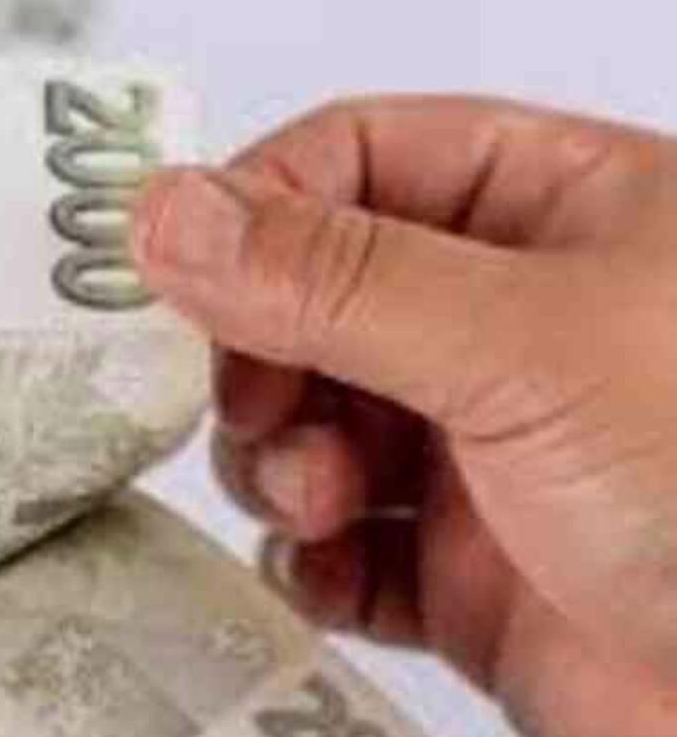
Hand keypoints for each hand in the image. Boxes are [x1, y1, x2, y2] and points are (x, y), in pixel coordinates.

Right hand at [130, 97, 676, 736]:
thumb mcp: (523, 348)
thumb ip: (335, 281)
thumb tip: (175, 218)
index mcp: (561, 221)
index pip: (361, 160)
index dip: (258, 208)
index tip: (177, 271)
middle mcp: (514, 332)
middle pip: (309, 306)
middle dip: (262, 364)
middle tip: (257, 406)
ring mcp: (484, 457)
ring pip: (307, 432)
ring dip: (282, 469)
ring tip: (321, 502)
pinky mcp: (459, 575)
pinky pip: (334, 554)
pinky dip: (311, 567)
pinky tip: (336, 574)